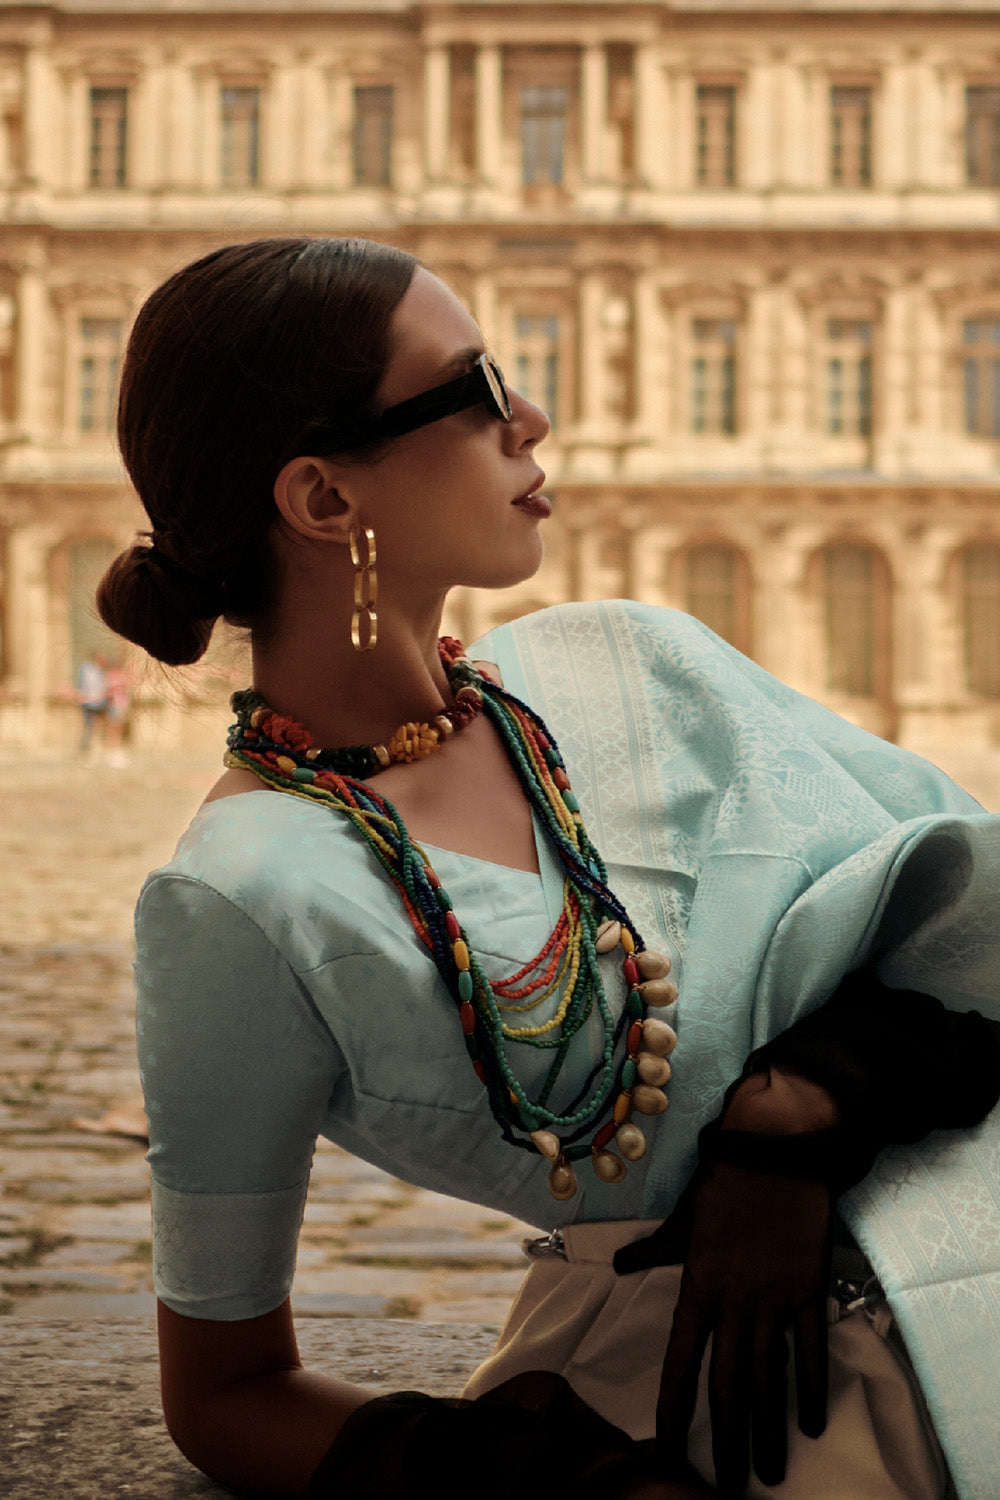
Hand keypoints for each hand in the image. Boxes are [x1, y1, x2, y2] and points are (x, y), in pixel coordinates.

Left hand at [615, 1157, 832, 1495]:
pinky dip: (813, 1388)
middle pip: (729, 1385)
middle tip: (726, 1481)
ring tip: (768, 1470)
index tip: (667, 1448)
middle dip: (726, 1438)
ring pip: (770, 1378)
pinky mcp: (808, 1290)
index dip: (673, 1408)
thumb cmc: (722, 1182)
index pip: (680, 1361)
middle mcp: (734, 1302)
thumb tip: (618, 1264)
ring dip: (768, 1429)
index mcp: (698, 1287)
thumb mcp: (681, 1220)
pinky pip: (812, 1350)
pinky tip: (811, 1423)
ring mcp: (774, 1299)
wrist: (775, 1151)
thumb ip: (652, 1251)